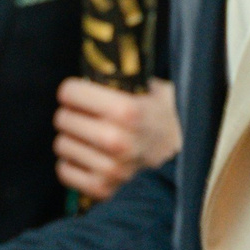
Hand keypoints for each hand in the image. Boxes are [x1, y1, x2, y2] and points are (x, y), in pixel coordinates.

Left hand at [53, 78, 179, 201]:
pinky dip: (72, 164)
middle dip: (72, 113)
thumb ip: (125, 76)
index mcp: (127, 110)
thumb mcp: (152, 88)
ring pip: (61, 145)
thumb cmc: (164, 119)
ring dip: (73, 139)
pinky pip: (64, 171)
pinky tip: (89, 157)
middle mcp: (116, 140)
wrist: (187, 159)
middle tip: (85, 114)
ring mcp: (110, 169)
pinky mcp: (103, 189)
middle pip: (63, 119)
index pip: (70, 93)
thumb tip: (97, 60)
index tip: (79, 92)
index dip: (73, 90)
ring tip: (90, 136)